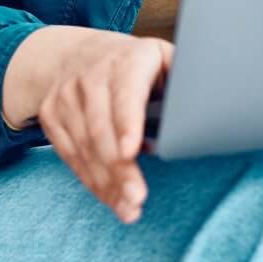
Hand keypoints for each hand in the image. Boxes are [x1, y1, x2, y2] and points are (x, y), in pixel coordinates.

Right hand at [3, 26, 172, 222]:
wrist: (77, 53)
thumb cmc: (133, 62)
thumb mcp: (161, 56)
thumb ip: (183, 78)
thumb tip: (211, 106)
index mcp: (126, 61)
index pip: (125, 96)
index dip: (127, 124)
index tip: (132, 151)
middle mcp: (90, 78)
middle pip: (102, 129)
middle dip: (119, 168)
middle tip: (137, 198)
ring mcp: (66, 97)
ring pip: (84, 148)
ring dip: (107, 183)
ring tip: (129, 209)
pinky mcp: (51, 117)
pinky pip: (71, 156)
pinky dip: (91, 181)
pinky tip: (111, 199)